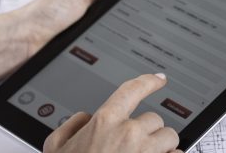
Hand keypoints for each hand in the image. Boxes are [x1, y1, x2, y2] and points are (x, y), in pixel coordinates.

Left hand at [0, 0, 131, 82]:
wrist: (23, 43)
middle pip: (118, 15)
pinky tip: (108, 54)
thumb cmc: (44, 14)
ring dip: (116, 38)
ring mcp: (85, 32)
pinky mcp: (81, 50)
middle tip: (135, 23)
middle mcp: (87, 11)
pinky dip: (105, 52)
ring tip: (119, 39)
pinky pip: (101, 50)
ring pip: (112, 35)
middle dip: (128, 19)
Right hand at [44, 73, 182, 152]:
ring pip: (170, 138)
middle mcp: (129, 133)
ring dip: (162, 147)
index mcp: (105, 121)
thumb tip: (85, 118)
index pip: (132, 89)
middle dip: (148, 132)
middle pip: (155, 120)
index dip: (149, 81)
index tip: (159, 79)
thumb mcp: (55, 146)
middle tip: (135, 146)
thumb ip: (71, 125)